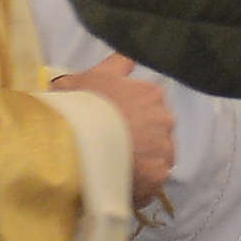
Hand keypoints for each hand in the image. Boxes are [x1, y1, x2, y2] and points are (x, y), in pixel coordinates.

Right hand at [52, 53, 175, 209]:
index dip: (130, 113)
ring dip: (140, 161)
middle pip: (155, 131)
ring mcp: (163, 149)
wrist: (74, 140)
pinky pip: (150, 180)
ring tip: (112, 166)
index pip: (148, 103)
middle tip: (111, 144)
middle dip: (138, 137)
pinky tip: (116, 180)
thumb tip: (130, 57)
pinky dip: (137, 182)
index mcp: (151, 94)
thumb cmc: (81, 103)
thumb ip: (116, 65)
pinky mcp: (157, 176)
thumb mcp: (92, 75)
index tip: (113, 121)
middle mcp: (165, 120)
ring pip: (155, 156)